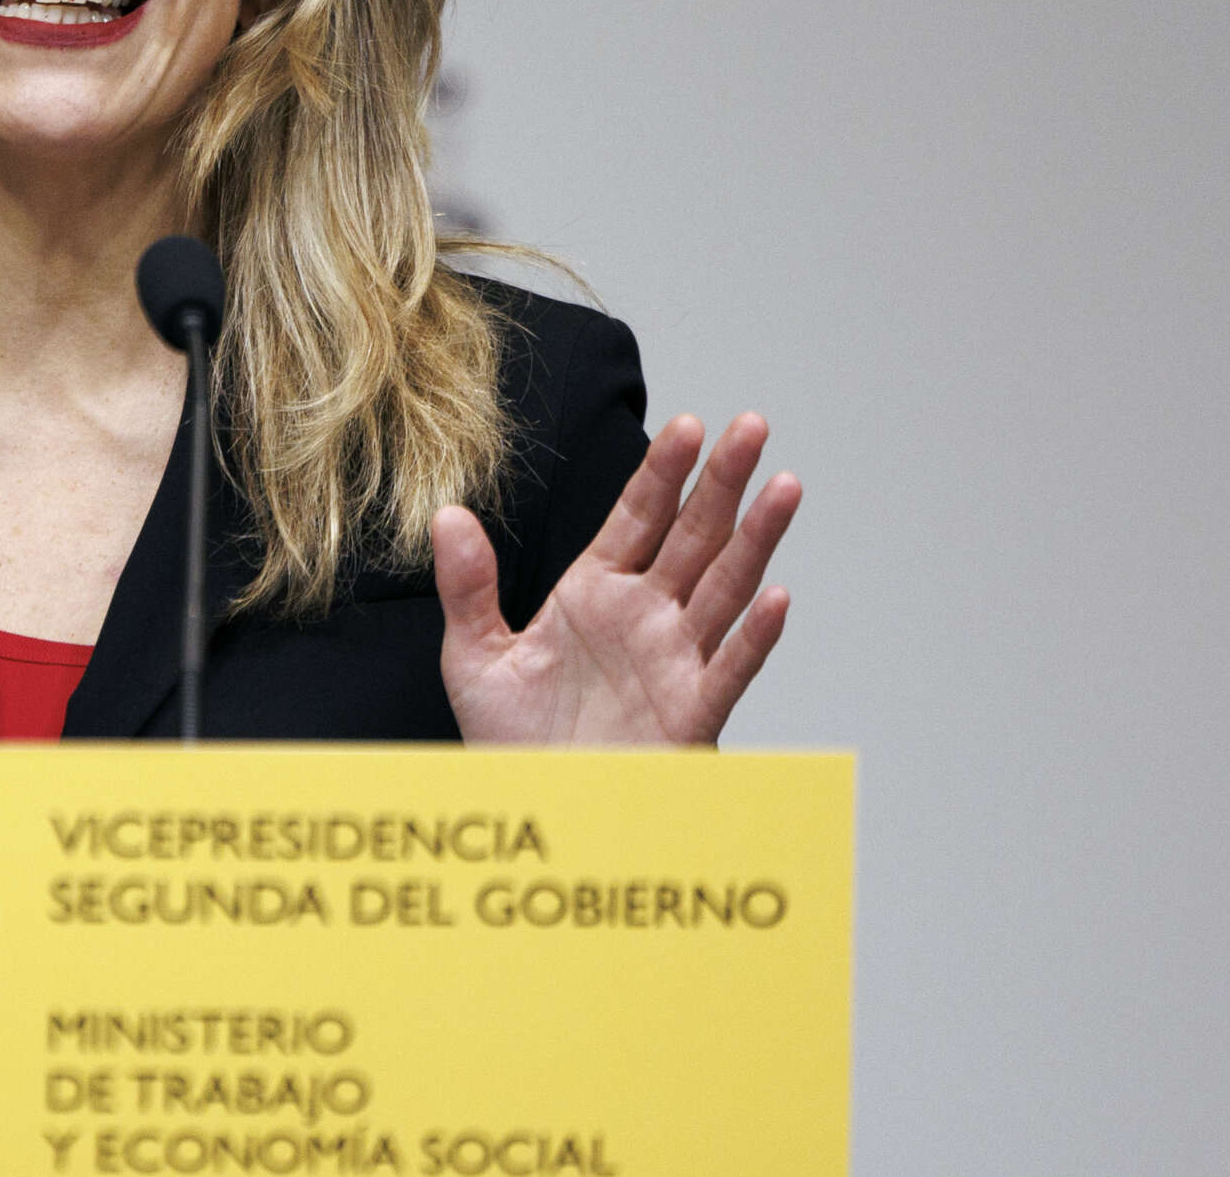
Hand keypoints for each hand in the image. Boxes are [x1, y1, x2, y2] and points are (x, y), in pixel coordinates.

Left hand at [433, 413, 798, 744]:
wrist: (535, 805)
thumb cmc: (509, 737)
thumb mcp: (474, 655)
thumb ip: (467, 586)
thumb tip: (447, 516)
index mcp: (595, 592)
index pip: (637, 517)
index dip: (663, 472)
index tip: (687, 425)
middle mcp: (643, 617)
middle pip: (693, 537)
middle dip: (723, 482)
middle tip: (751, 426)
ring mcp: (672, 661)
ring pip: (724, 589)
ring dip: (754, 540)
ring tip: (782, 486)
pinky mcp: (690, 713)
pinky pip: (728, 669)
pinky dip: (753, 637)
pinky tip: (777, 598)